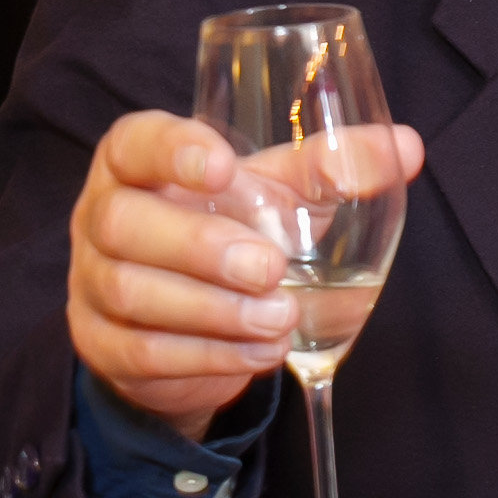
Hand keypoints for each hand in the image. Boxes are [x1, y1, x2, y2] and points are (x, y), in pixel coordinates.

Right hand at [66, 110, 420, 434]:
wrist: (192, 321)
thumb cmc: (231, 231)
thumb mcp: (280, 195)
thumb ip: (331, 169)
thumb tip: (406, 146)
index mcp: (138, 164)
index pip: (133, 142)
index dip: (169, 151)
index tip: (220, 167)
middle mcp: (102, 217)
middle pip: (125, 224)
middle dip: (200, 247)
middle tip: (269, 268)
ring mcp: (92, 284)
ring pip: (133, 292)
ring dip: (214, 310)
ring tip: (280, 318)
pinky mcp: (104, 345)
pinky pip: (145, 352)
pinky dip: (209, 355)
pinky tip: (262, 351)